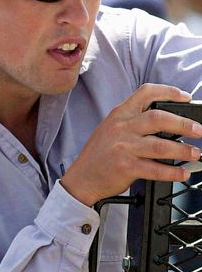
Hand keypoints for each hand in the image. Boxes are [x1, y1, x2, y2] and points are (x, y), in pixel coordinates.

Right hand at [60, 84, 201, 206]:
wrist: (81, 178)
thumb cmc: (99, 155)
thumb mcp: (111, 128)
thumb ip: (134, 121)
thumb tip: (168, 121)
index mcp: (120, 114)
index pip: (146, 93)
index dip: (169, 92)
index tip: (186, 97)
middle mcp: (122, 128)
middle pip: (159, 118)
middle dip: (184, 124)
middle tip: (199, 130)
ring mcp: (124, 148)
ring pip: (161, 146)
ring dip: (183, 150)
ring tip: (196, 154)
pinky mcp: (126, 167)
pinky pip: (155, 169)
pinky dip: (172, 172)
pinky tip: (182, 173)